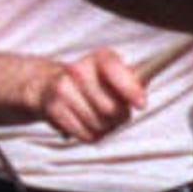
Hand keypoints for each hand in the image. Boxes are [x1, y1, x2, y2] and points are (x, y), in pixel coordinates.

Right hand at [29, 47, 147, 144]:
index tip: (141, 104)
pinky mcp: (53, 108)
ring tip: (100, 118)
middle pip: (110, 107)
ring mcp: (62, 88)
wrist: (52, 85)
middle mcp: (77, 69)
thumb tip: (140, 100)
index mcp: (99, 57)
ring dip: (105, 127)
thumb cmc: (97, 83)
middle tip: (117, 113)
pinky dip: (90, 134)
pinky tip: (86, 124)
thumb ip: (135, 84)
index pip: (113, 68)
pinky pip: (84, 133)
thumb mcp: (119, 76)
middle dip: (119, 116)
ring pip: (98, 123)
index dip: (129, 88)